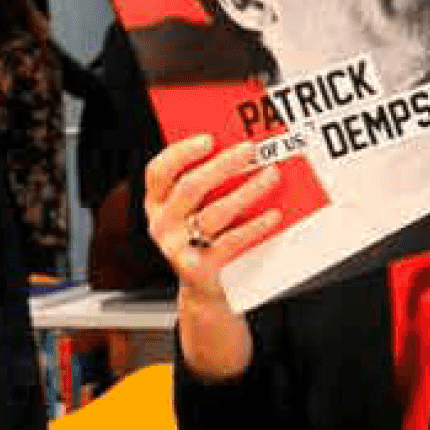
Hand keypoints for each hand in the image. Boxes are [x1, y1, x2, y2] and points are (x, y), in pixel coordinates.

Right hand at [144, 134, 281, 304]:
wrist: (206, 290)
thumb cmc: (204, 239)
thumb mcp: (195, 209)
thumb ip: (206, 183)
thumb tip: (238, 150)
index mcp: (156, 203)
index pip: (159, 171)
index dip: (182, 152)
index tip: (209, 139)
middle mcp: (162, 224)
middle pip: (190, 187)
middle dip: (222, 165)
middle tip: (249, 150)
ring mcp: (177, 248)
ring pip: (215, 213)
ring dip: (247, 191)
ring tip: (270, 175)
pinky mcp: (199, 269)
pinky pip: (230, 242)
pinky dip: (255, 226)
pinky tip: (273, 214)